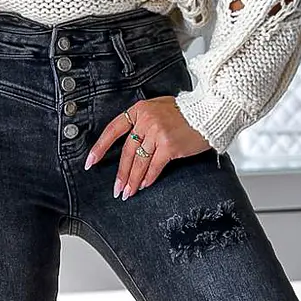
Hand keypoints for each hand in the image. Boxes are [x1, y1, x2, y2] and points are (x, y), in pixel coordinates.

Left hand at [84, 95, 212, 198]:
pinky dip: (148, 177)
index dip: (100, 147)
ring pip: (139, 162)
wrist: (210, 111)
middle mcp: (146, 120)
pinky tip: (144, 185)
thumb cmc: (188, 112)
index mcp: (140, 109)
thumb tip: (134, 144)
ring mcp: (157, 132)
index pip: (113, 129)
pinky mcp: (169, 145)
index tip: (90, 161)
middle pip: (127, 151)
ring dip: (133, 180)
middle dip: (121, 173)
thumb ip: (145, 121)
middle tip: (117, 189)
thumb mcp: (160, 107)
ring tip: (128, 193)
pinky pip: (154, 166)